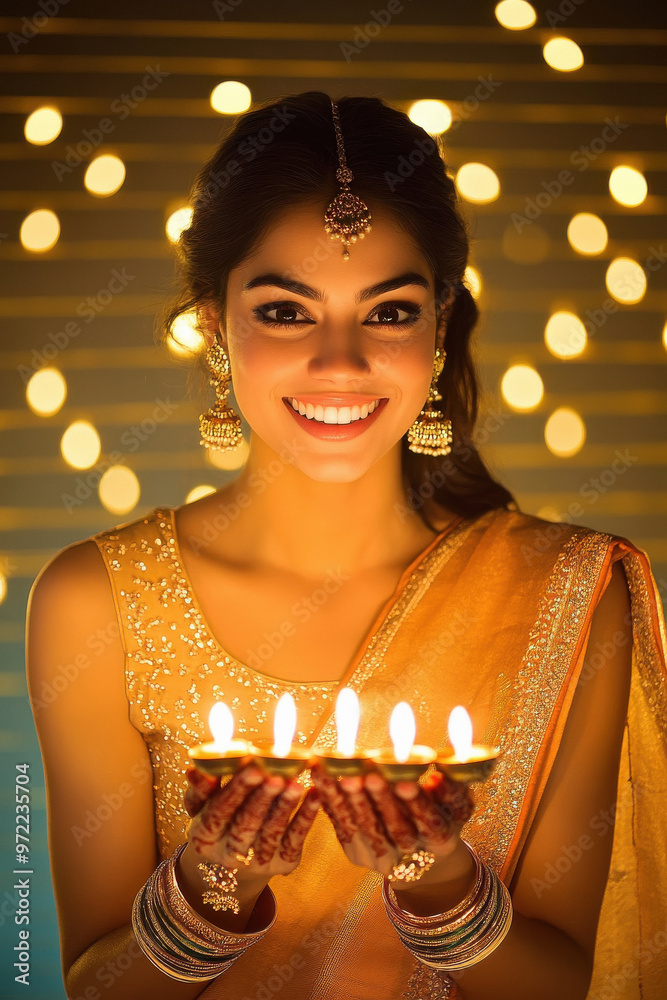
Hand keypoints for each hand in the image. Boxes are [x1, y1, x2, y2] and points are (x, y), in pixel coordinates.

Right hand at [184, 760, 319, 882]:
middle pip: (246, 824)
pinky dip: (306, 819)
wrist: (235, 862)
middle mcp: (228, 855)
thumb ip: (201, 788)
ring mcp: (256, 863)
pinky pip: (295, 841)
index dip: (237, 790)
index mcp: (204, 836)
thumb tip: (195, 769)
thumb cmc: (219, 820)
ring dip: (285, 807)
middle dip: (262, 798)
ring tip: (296, 783)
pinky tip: (314, 796)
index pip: (219, 811)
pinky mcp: (282, 864)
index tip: (252, 767)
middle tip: (276, 774)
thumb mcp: (202, 806)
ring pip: (271, 833)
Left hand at [311, 762, 474, 885]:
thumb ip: (452, 789)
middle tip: (369, 776)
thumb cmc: (442, 816)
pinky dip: (332, 802)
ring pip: (366, 829)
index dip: (417, 804)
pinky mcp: (356, 854)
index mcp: (441, 842)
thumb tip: (439, 776)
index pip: (430, 824)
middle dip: (381, 801)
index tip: (405, 782)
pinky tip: (322, 778)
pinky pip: (343, 827)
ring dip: (353, 802)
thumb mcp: (456, 804)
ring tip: (345, 775)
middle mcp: (411, 858)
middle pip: (395, 828)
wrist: (420, 855)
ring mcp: (381, 859)